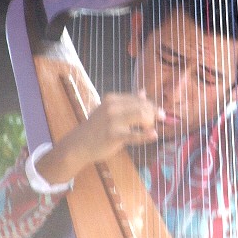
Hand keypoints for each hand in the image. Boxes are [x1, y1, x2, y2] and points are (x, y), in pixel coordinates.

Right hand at [36, 90, 164, 183]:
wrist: (78, 145)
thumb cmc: (96, 128)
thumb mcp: (110, 111)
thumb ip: (127, 102)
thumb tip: (144, 92)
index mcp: (112, 98)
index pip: (139, 99)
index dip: (152, 106)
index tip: (160, 114)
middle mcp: (112, 106)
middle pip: (142, 106)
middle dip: (154, 113)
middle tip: (160, 121)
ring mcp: (113, 121)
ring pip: (141, 116)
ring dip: (150, 122)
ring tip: (150, 129)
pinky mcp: (114, 135)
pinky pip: (135, 135)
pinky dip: (147, 135)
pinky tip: (154, 135)